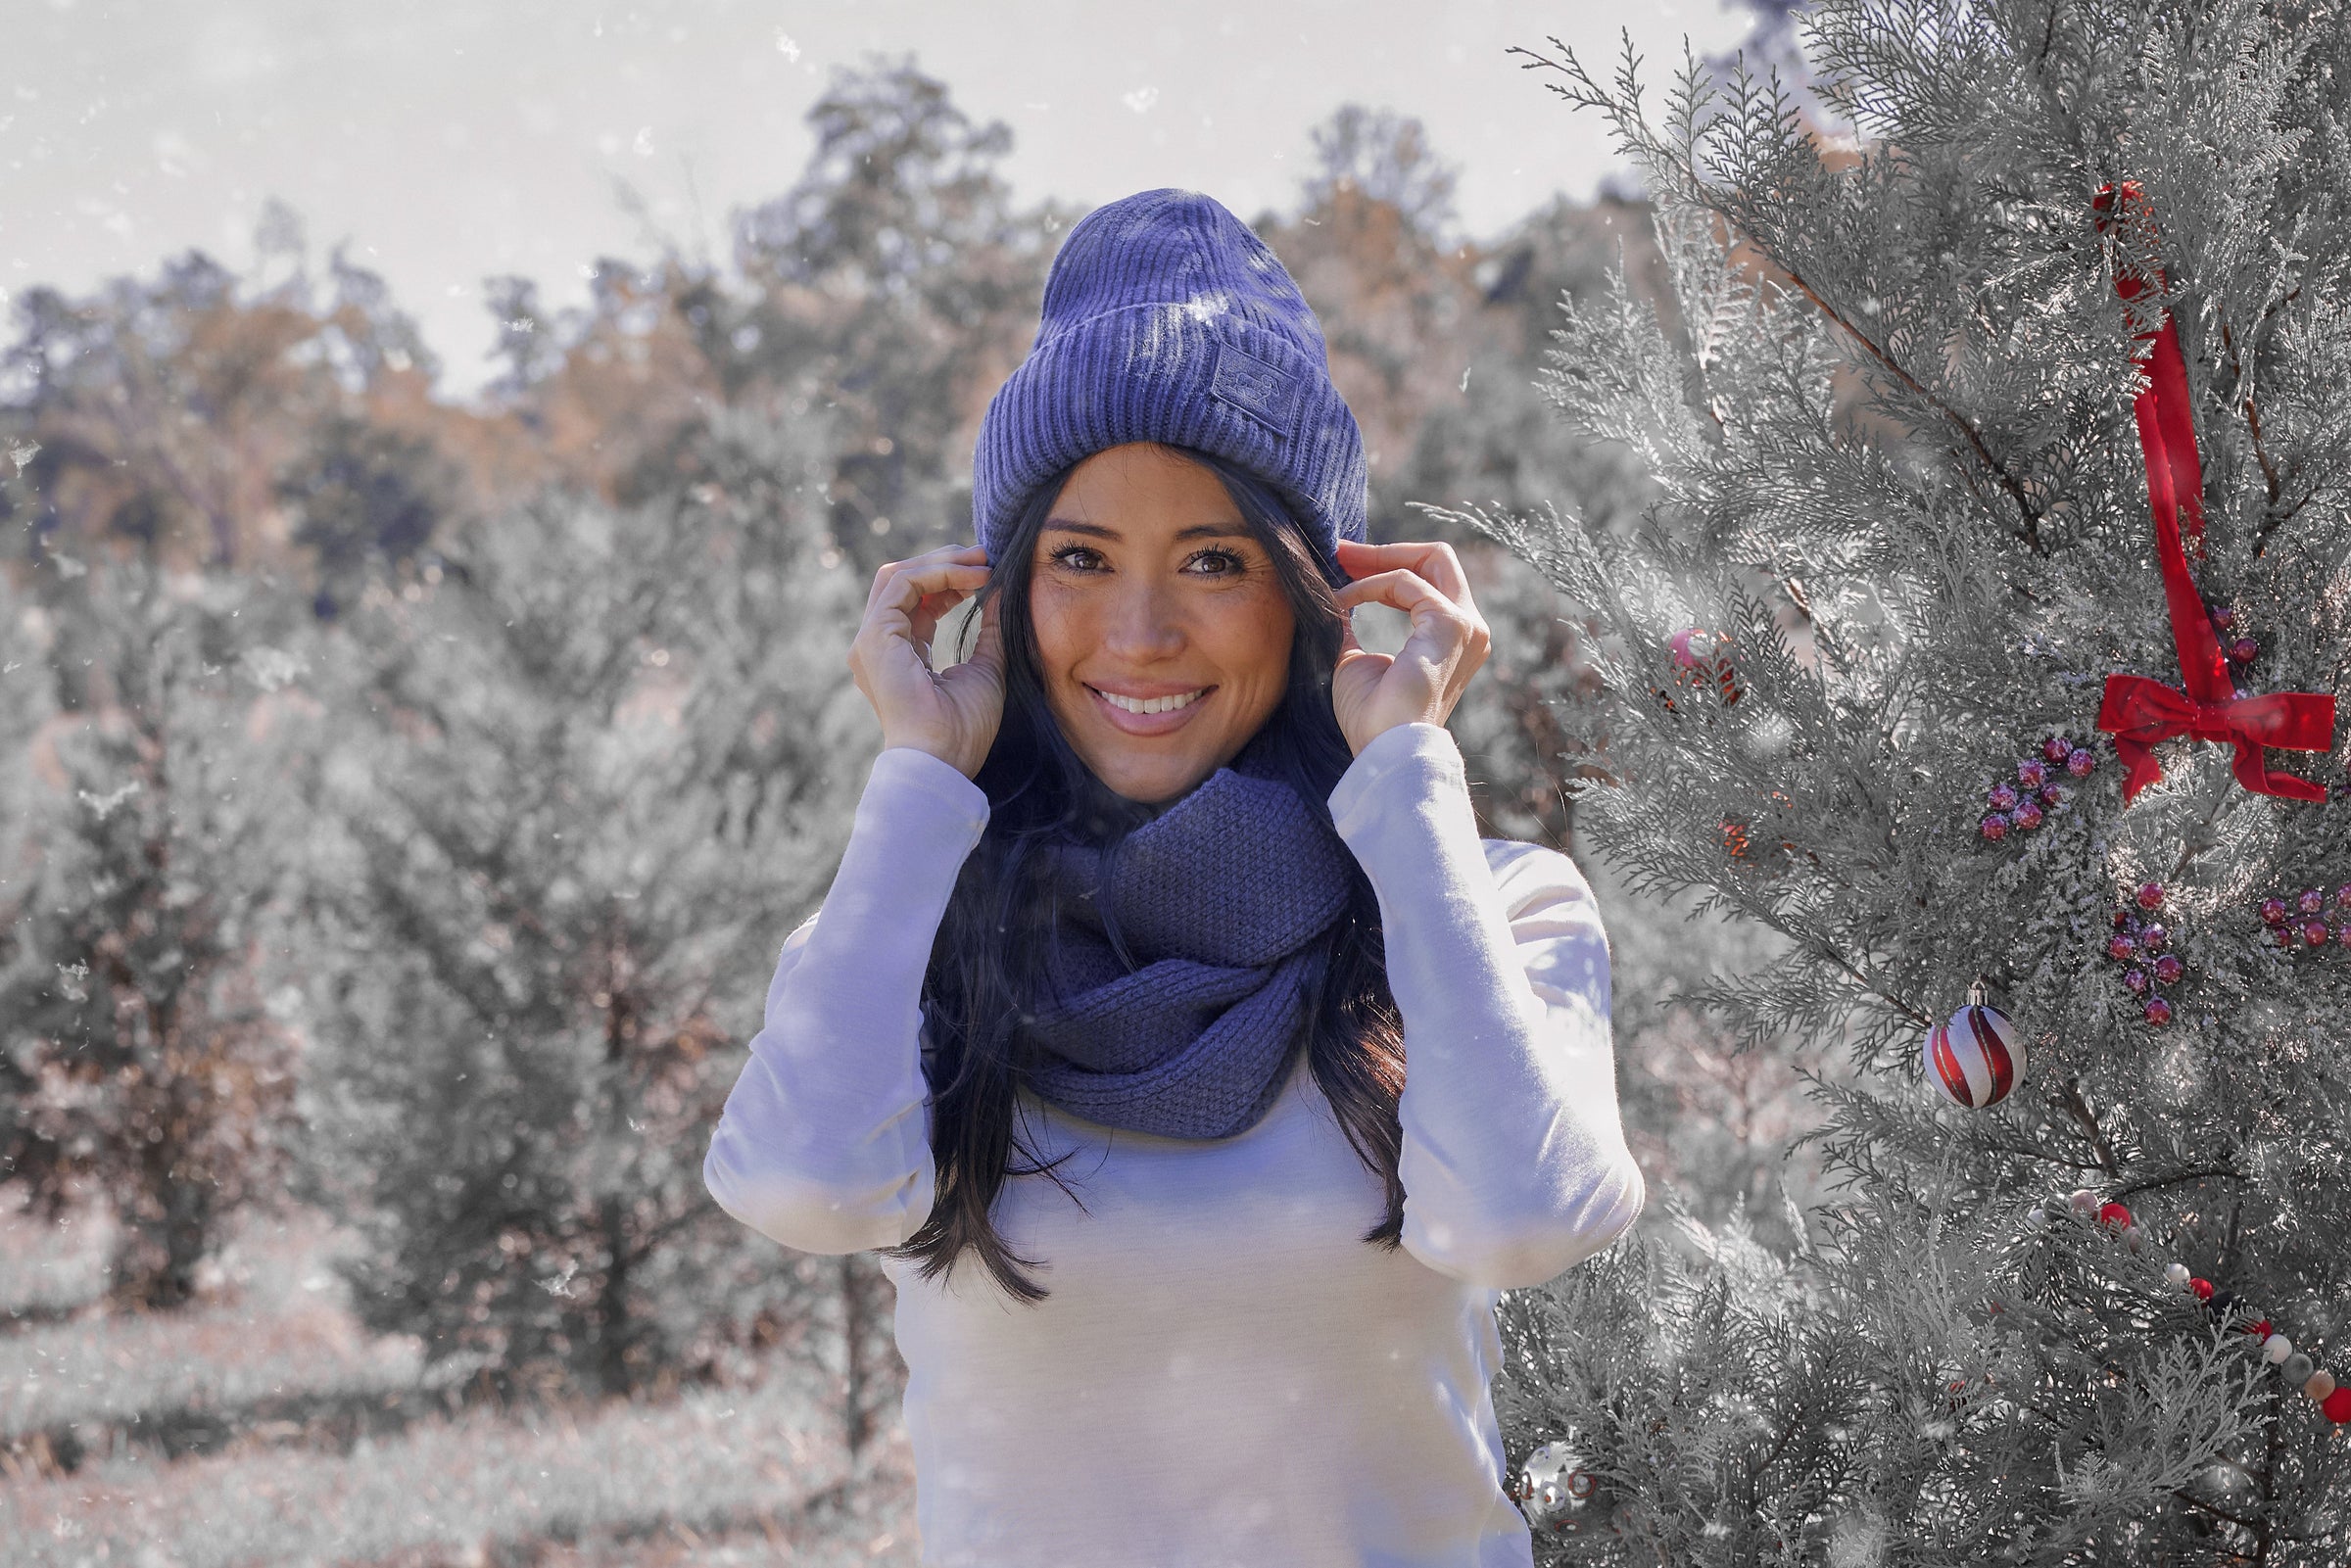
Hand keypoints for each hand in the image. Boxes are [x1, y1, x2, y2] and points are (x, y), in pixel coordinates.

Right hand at [848, 542, 1004, 778]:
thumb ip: (989, 629)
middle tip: (985, 555)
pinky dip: (938, 573)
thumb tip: (1001, 590)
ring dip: (943, 562)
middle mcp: (878, 644)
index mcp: (898, 654)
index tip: (987, 574)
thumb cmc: (963, 728)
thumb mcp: (986, 667)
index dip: (950, 581)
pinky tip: (972, 577)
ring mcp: (871, 640)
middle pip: (903, 582)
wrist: (943, 759)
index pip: (917, 602)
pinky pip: (903, 584)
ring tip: (982, 561)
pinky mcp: (875, 636)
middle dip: (945, 562)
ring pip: (899, 575)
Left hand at [1330, 538, 1490, 755]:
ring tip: (1339, 567)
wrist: (1384, 749)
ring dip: (1376, 560)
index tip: (1342, 565)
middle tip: (1342, 551)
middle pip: (1437, 559)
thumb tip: (1330, 599)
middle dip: (1385, 550)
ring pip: (1429, 559)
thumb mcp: (1354, 661)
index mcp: (1452, 639)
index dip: (1383, 567)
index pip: (1427, 580)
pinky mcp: (1451, 624)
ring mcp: (1466, 626)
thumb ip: (1351, 627)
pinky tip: (1343, 602)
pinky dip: (1369, 586)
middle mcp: (1469, 629)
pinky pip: (1404, 582)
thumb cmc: (1371, 718)